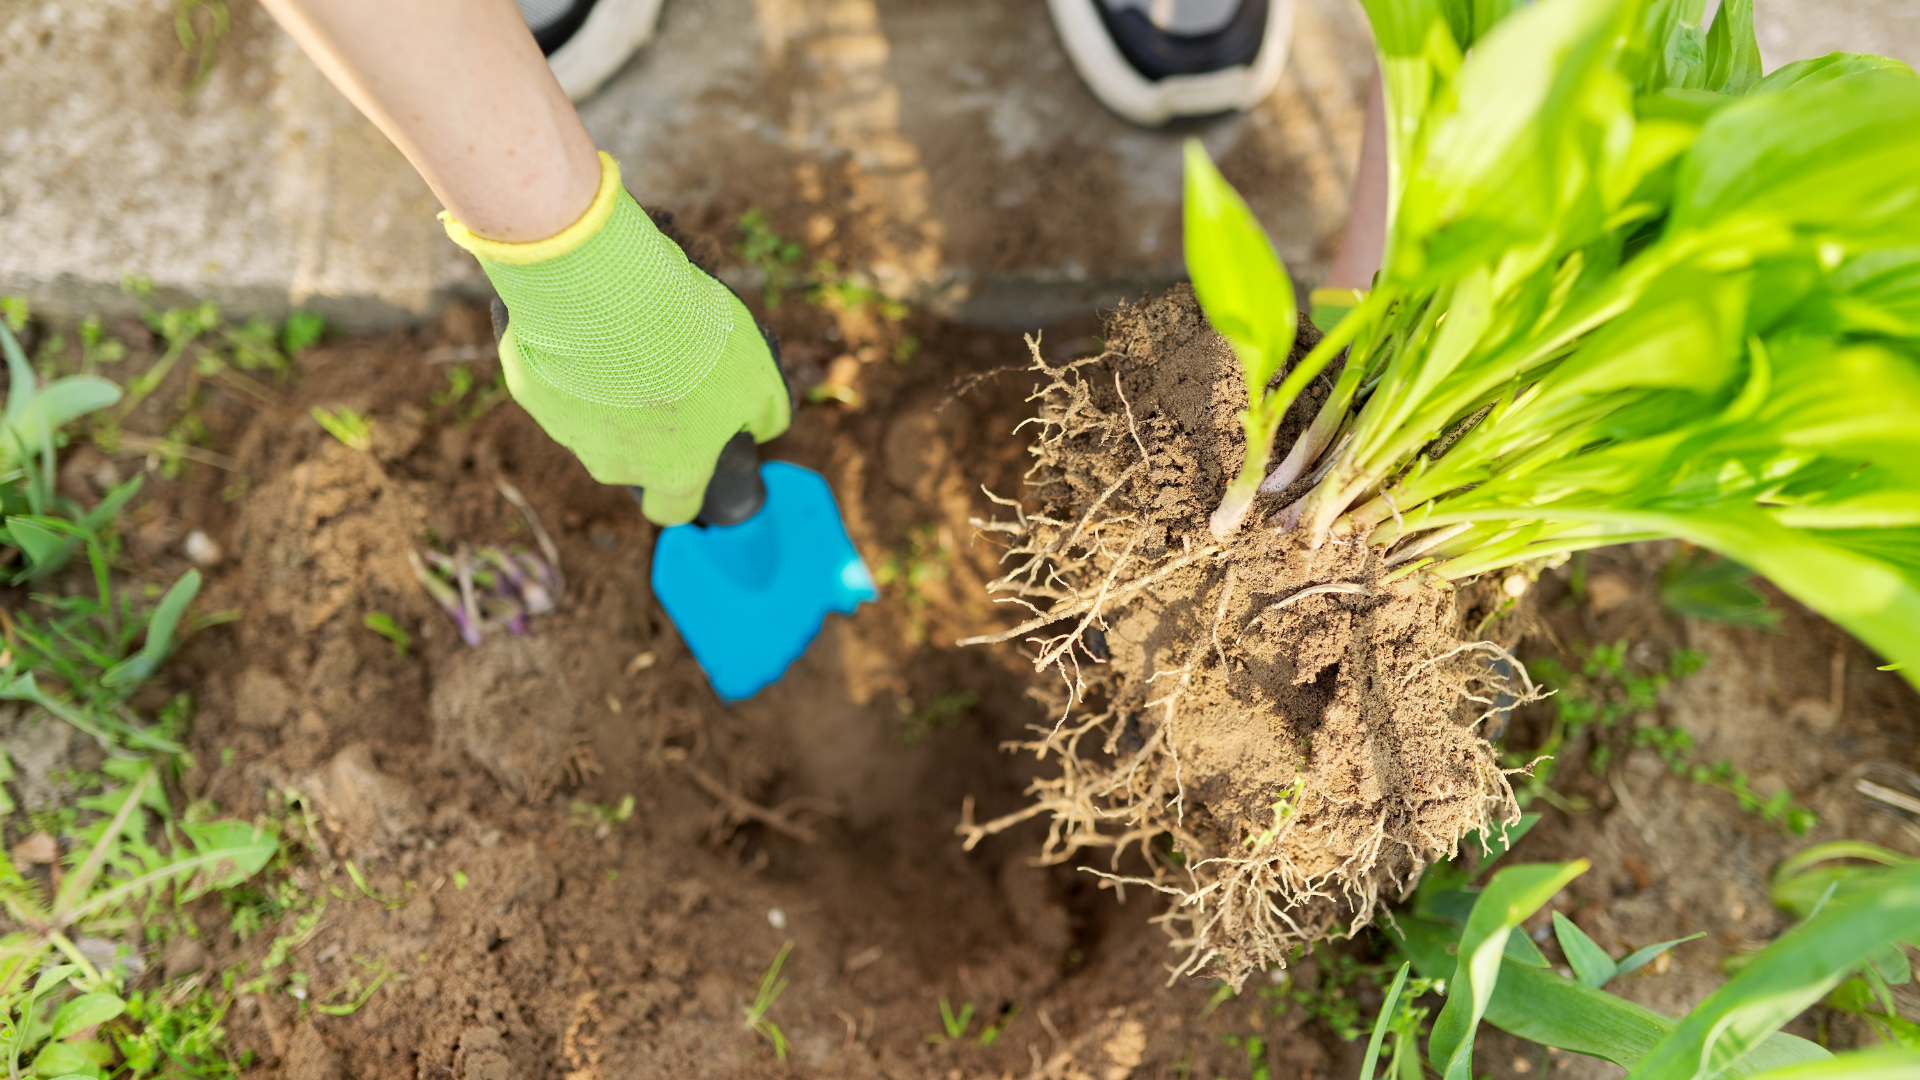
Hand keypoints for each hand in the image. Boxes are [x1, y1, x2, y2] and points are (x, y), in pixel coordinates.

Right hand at [451, 153, 790, 524]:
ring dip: (609, 387)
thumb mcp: (758, 374)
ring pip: (592, 418)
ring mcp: (567, 430)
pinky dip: (571, 355)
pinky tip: (587, 320)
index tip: (693, 454)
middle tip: (663, 371)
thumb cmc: (691, 339)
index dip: (686, 488)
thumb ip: (766, 411)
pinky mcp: (530, 390)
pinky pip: (555, 376)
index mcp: (673, 471)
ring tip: (628, 335)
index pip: (675, 509)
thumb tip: (766, 426)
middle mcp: (615, 465)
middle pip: (632, 459)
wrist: (610, 292)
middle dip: (647, 425)